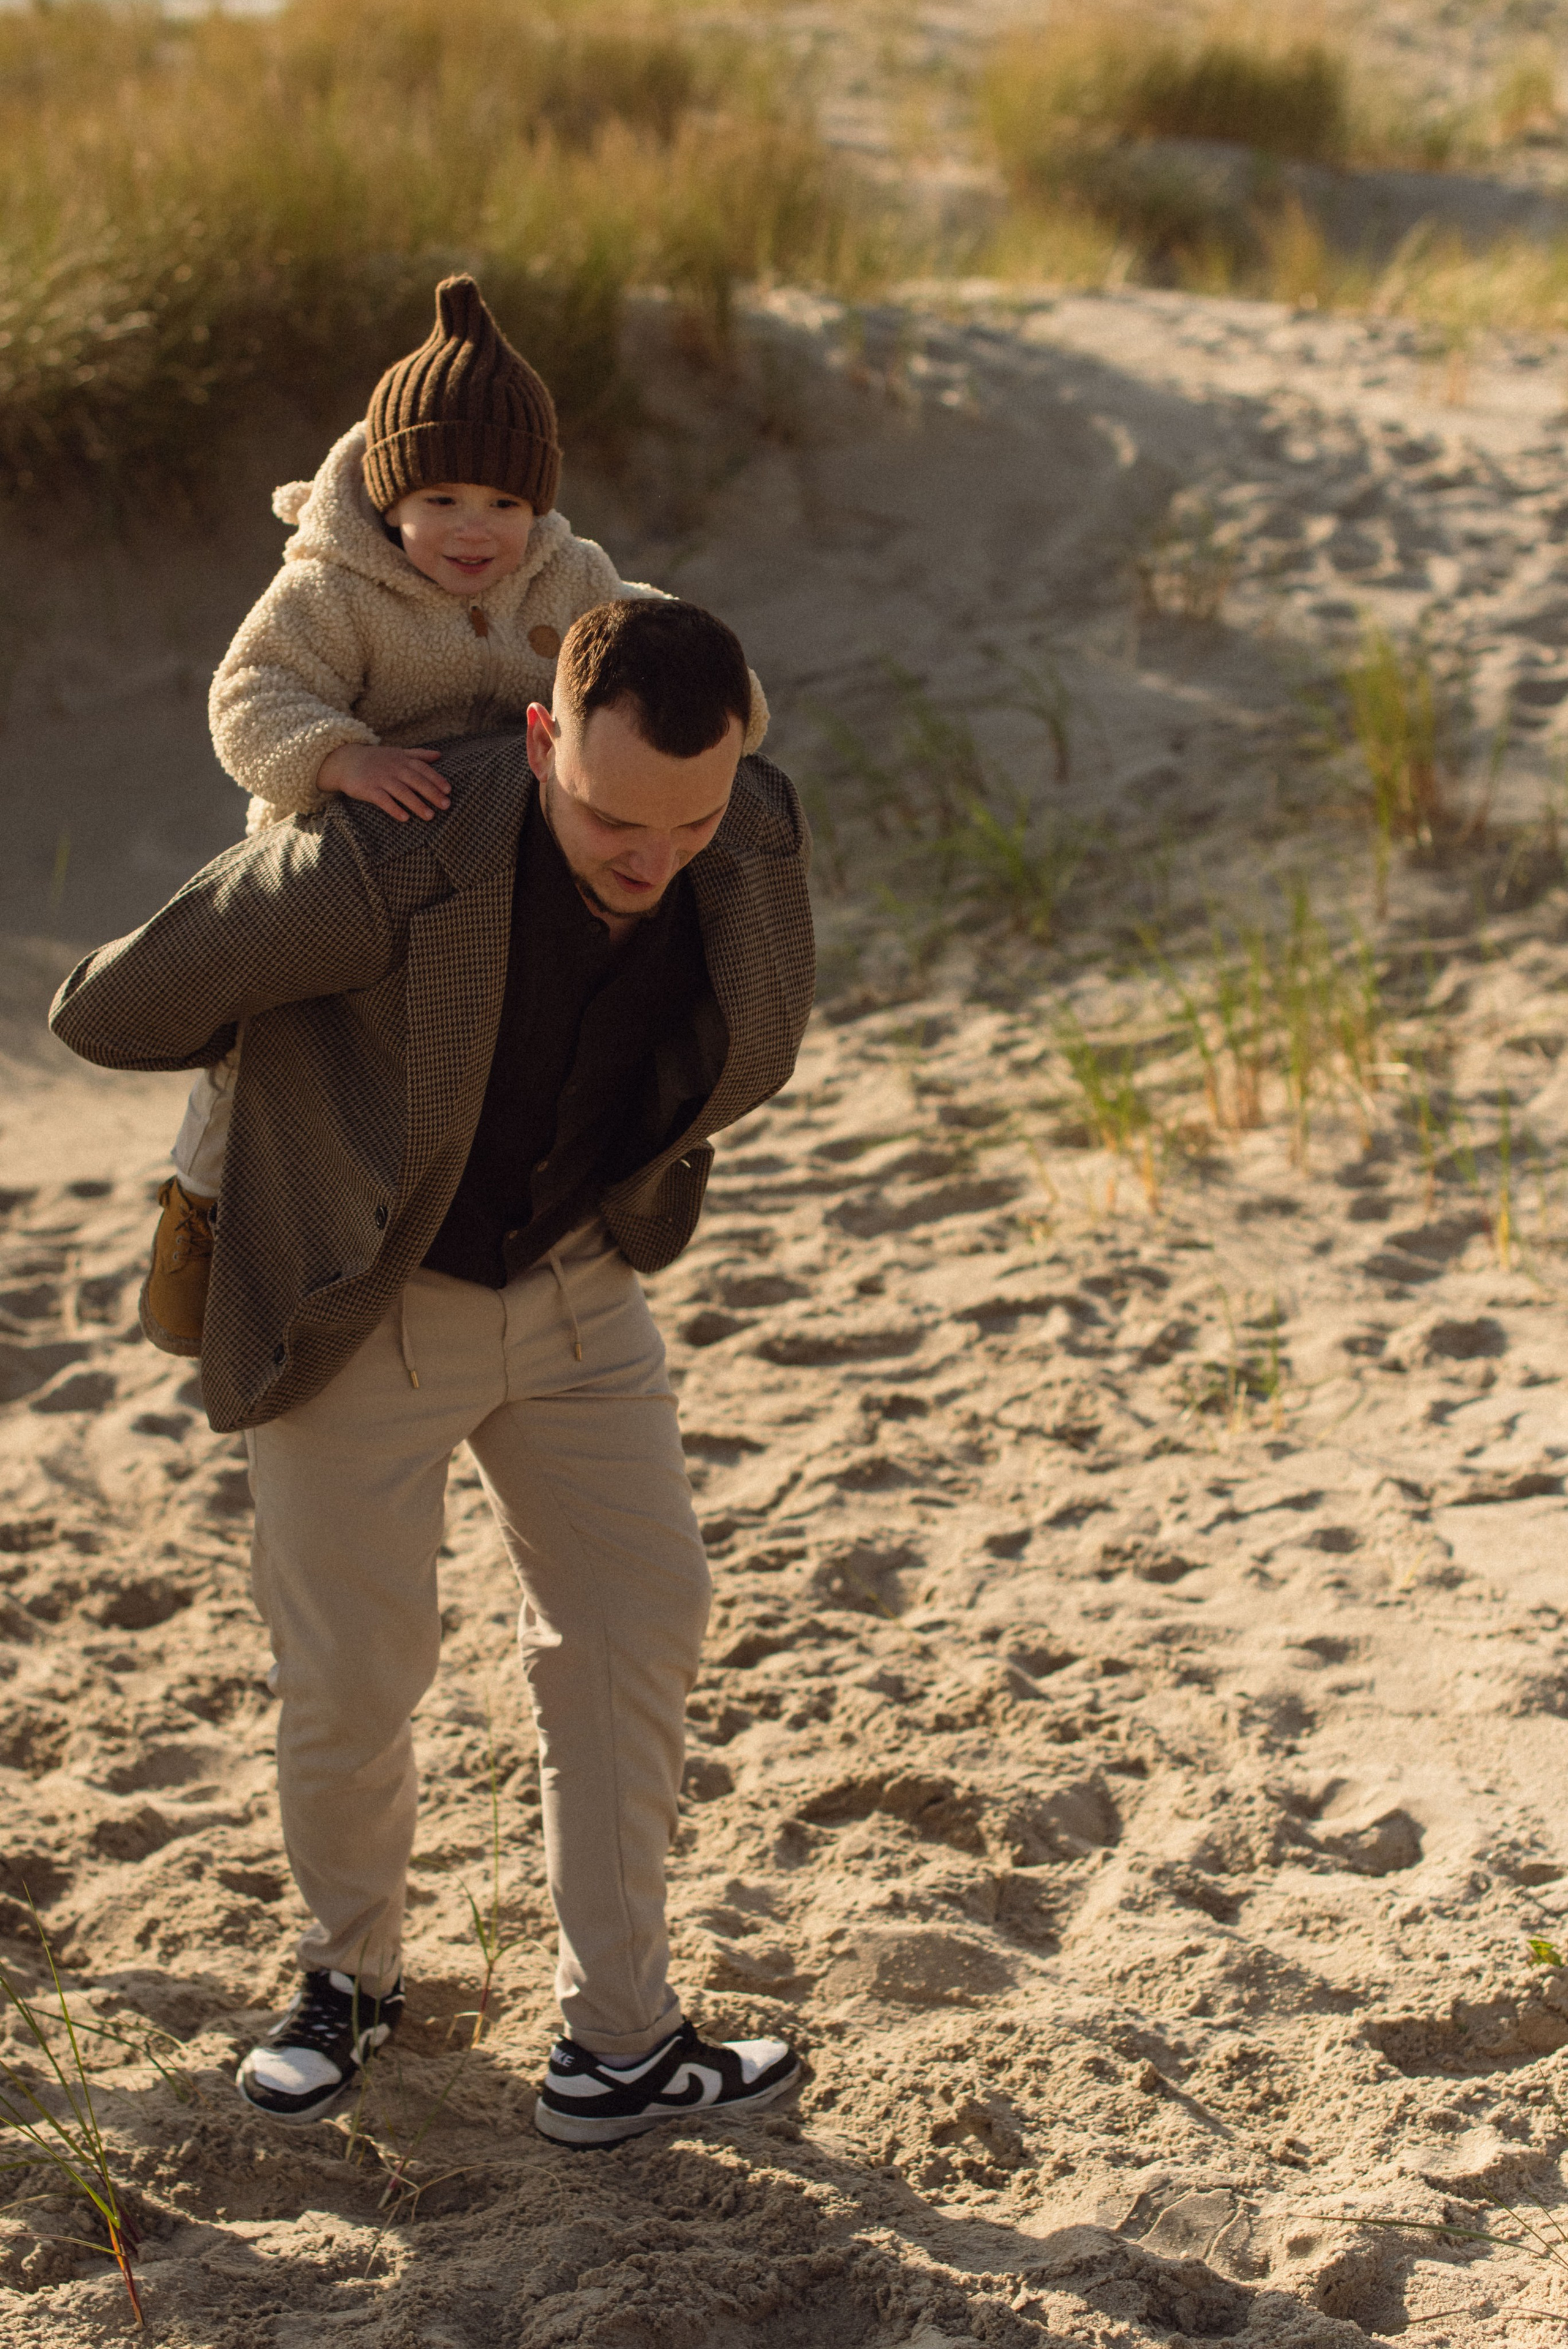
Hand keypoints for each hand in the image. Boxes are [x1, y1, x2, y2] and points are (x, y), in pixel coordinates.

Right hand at [317, 743, 448, 821]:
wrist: (346, 761)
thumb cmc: (377, 759)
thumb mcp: (397, 753)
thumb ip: (418, 754)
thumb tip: (439, 755)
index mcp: (402, 760)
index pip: (423, 769)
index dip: (436, 779)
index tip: (449, 790)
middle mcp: (394, 769)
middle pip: (416, 781)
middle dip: (432, 793)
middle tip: (446, 805)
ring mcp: (381, 779)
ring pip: (402, 792)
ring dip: (416, 804)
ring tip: (430, 816)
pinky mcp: (368, 790)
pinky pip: (382, 800)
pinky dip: (394, 808)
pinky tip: (405, 818)